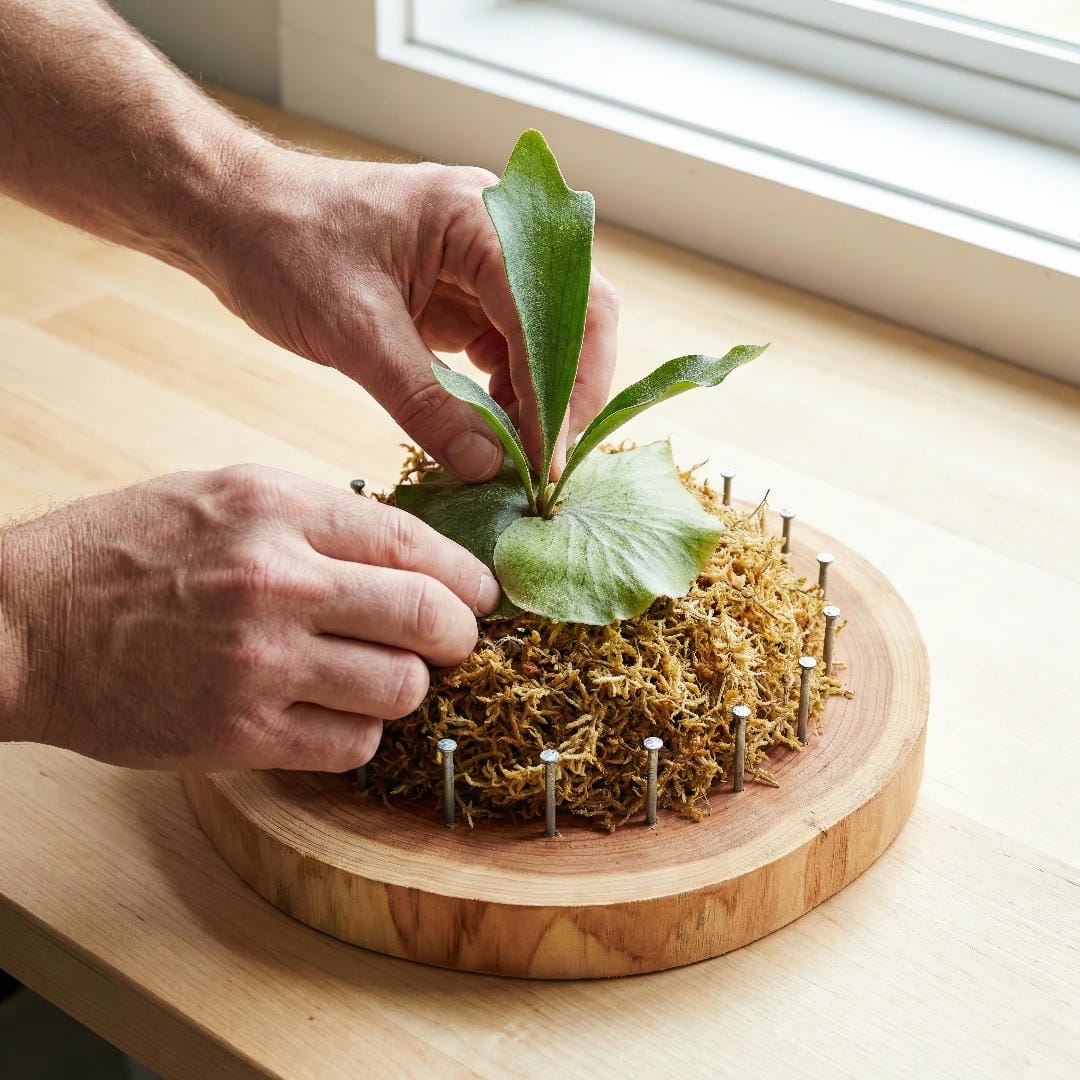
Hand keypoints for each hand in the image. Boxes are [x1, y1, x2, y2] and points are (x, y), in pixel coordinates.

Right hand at [0, 465, 497, 770]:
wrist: (22, 624)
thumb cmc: (123, 551)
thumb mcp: (223, 494)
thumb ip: (319, 518)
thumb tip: (410, 553)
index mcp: (277, 508)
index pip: (412, 542)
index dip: (466, 574)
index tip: (483, 593)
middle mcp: (277, 582)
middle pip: (427, 617)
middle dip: (460, 635)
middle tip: (456, 641)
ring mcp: (259, 664)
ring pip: (400, 688)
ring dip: (407, 686)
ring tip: (383, 675)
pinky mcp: (239, 734)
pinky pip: (351, 744)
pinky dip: (359, 731)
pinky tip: (334, 713)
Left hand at [204, 147, 618, 479]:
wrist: (235, 219)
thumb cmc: (284, 246)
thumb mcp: (354, 330)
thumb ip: (424, 401)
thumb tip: (485, 465)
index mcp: (478, 218)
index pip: (552, 307)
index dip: (557, 386)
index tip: (546, 456)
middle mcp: (495, 235)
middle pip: (574, 315)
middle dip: (568, 391)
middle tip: (549, 460)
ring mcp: (482, 265)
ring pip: (546, 338)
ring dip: (541, 397)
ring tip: (520, 455)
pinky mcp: (463, 295)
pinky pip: (509, 349)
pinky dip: (509, 393)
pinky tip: (494, 430)